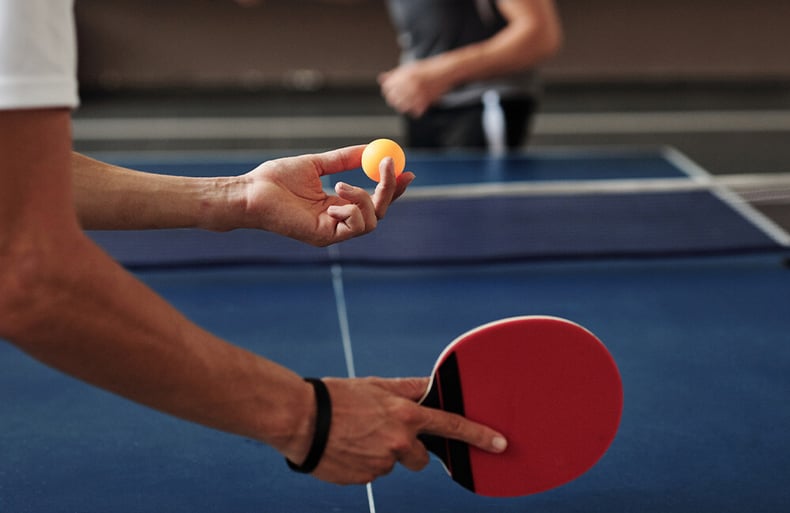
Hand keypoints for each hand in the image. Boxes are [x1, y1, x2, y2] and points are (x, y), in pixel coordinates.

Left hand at [240, 146, 413, 245]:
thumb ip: (343, 159)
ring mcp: (332, 232)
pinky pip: (356, 227)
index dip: (391, 187)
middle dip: (389, 189)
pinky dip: (352, 210)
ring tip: (340, 185)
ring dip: (364, 198)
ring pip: (372, 221)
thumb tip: (369, 148)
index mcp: (336, 205)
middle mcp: (337, 221)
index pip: (372, 200)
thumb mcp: (317, 164)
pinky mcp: (325, 238)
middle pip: (379, 212)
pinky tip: (332, 200)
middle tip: (390, 166)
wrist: (252, 192)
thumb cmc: (275, 180)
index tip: (405, 169)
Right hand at [295, 377, 506, 484]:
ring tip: (355, 436)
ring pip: (392, 464)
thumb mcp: (375, 385)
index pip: (451, 426)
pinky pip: (372, 474)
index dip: (478, 435)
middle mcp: (399, 442)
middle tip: (381, 432)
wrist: (300, 420)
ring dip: (381, 454)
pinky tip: (346, 448)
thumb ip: (406, 389)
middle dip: (408, 449)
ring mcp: (382, 464)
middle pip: (420, 457)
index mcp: (405, 415)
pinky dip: (363, 464)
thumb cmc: (335, 397)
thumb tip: (430, 387)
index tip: (500, 444)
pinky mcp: (364, 480)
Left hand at [378, 62, 449, 117]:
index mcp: (404, 75)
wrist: (446, 70)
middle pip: (393, 99)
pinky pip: (415, 112)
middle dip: (394, 100)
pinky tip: (418, 105)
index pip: (387, 88)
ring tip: (409, 102)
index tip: (391, 93)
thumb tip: (381, 79)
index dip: (388, 91)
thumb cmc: (427, 69)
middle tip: (401, 98)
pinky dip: (415, 110)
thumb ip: (394, 74)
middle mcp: (410, 85)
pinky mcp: (426, 101)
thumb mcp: (409, 69)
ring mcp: (418, 94)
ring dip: (403, 106)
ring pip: (402, 107)